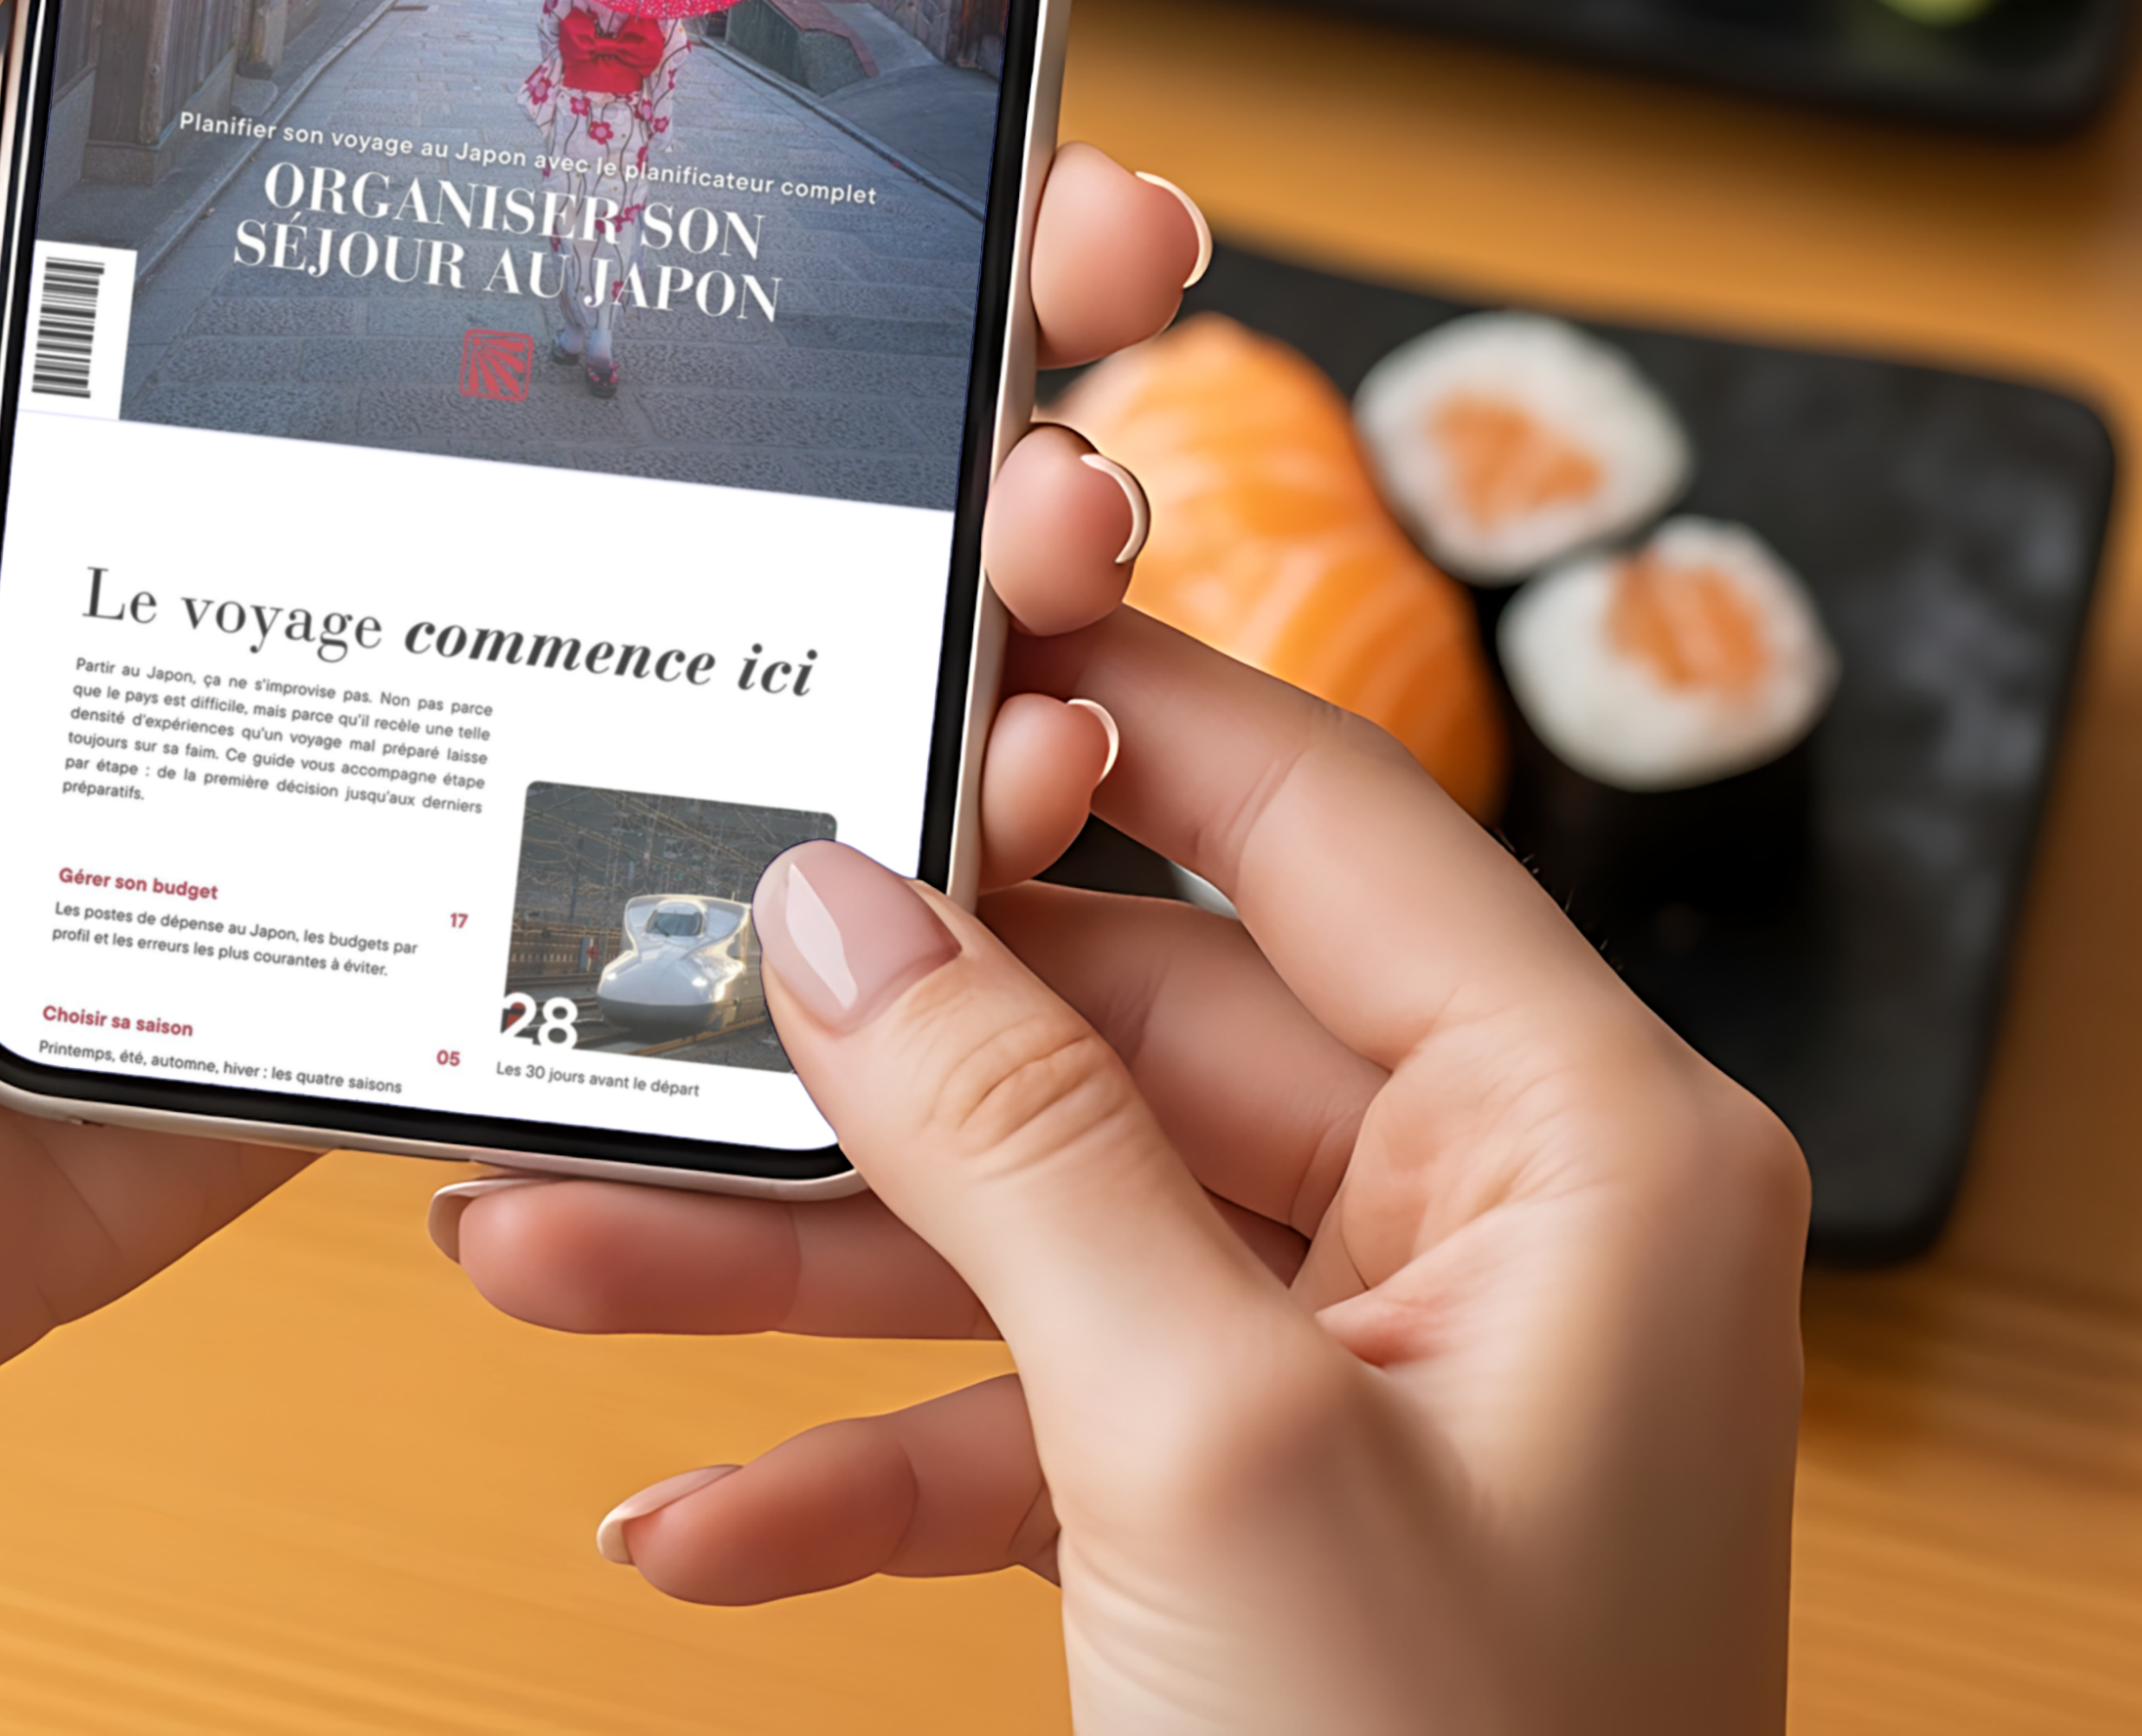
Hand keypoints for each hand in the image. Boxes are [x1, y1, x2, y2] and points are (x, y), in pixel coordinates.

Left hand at [0, 0, 1215, 1588]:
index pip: (560, 156)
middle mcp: (374, 511)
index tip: (970, 13)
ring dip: (994, 544)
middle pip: (753, 375)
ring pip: (799, 611)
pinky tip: (1019, 762)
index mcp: (233, 335)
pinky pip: (739, 869)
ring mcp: (449, 734)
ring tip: (1072, 518)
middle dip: (982, 306)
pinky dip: (915, 818)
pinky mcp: (481, 952)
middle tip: (1119, 256)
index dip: (777, 79)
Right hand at [443, 614, 1810, 1735]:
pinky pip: (1042, 1421)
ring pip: (1045, 1231)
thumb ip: (1017, 1148)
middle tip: (630, 983)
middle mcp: (1505, 1230)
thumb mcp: (1210, 1449)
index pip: (1315, 817)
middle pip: (1132, 1034)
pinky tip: (694, 1512)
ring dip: (796, 1264)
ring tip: (550, 1238)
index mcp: (1592, 1148)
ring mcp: (1384, 1384)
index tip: (900, 611)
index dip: (1101, 699)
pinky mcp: (1273, 1529)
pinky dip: (866, 1459)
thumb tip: (846, 904)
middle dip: (857, 1053)